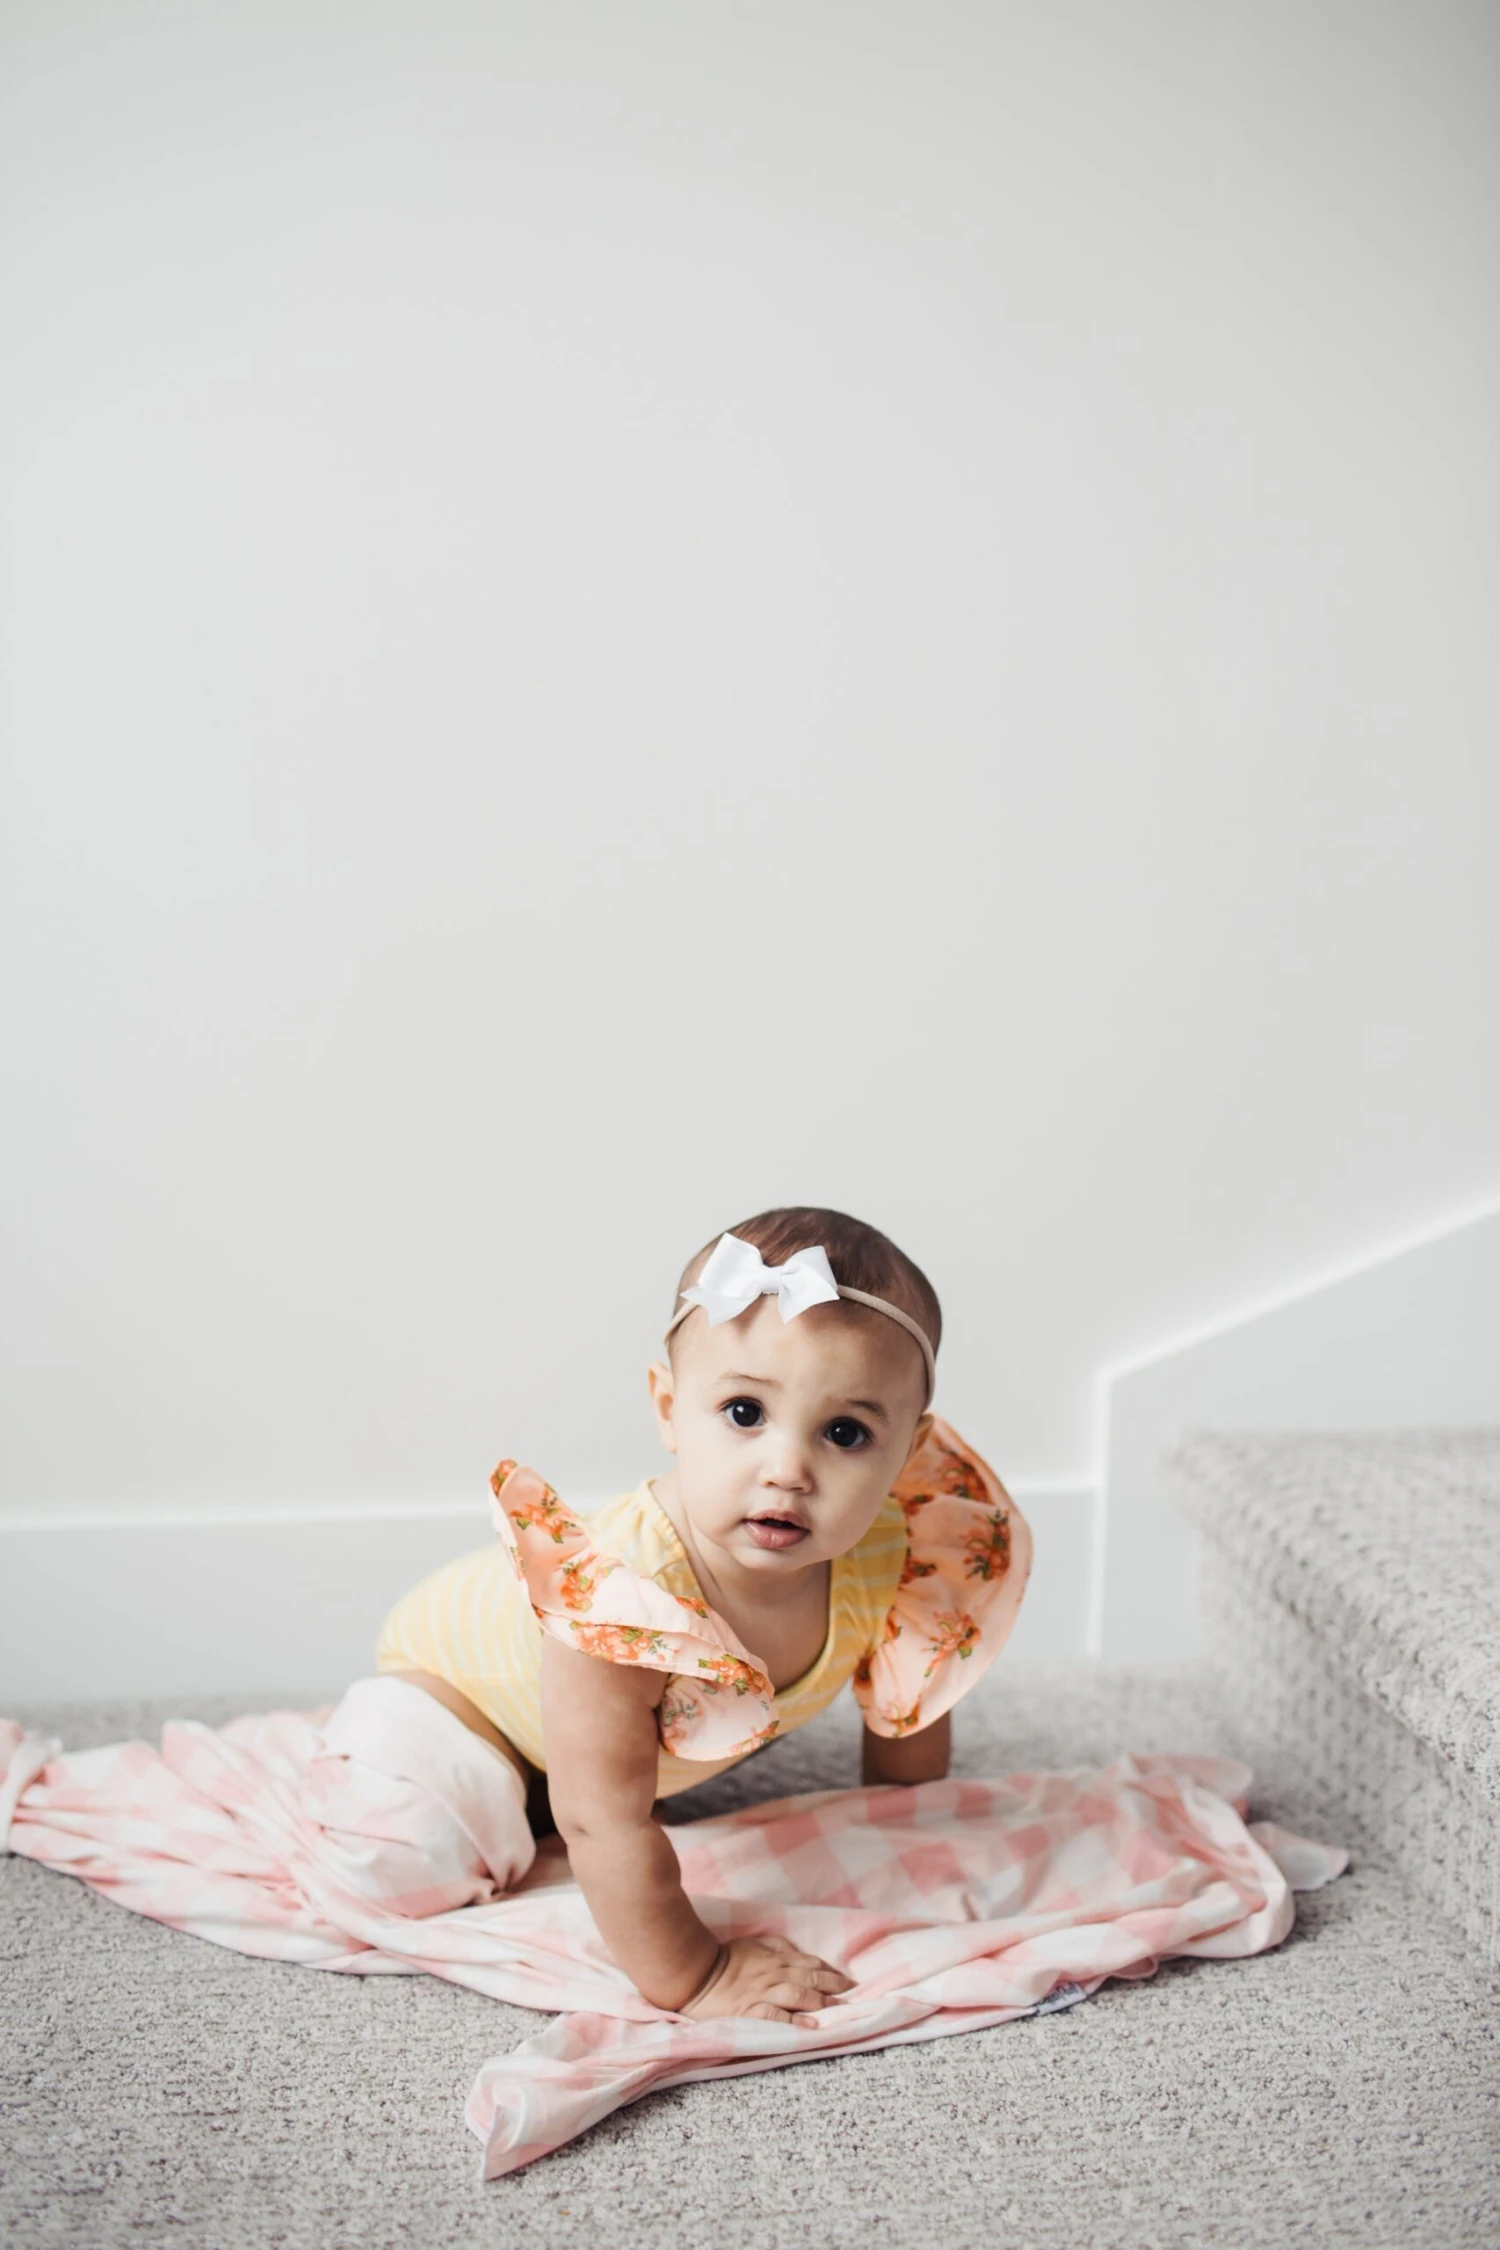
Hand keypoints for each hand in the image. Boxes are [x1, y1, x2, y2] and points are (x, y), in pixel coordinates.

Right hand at [678, 1936, 853, 2025]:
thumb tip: (797, 1951)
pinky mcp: (751, 2011)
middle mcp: (774, 1974)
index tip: (848, 1980)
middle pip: (810, 1978)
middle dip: (835, 1986)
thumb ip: (776, 1946)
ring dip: (822, 2002)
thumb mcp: (753, 1943)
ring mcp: (763, 1993)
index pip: (810, 1963)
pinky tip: (812, 2027)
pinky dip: (796, 2022)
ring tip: (840, 2009)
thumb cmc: (724, 1958)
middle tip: (854, 1993)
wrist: (697, 1974)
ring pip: (799, 1995)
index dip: (831, 1971)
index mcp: (775, 1959)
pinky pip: (777, 2016)